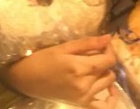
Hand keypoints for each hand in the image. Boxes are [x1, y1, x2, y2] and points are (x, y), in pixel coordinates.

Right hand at [0, 34, 118, 107]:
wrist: (28, 79)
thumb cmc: (42, 59)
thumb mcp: (63, 47)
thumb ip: (87, 43)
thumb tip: (108, 38)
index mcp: (79, 67)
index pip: (108, 59)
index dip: (110, 50)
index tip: (104, 43)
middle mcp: (84, 84)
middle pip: (108, 70)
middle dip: (106, 59)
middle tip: (97, 52)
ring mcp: (84, 97)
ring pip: (108, 83)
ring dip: (106, 73)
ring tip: (97, 66)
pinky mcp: (81, 105)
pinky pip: (105, 107)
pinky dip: (111, 100)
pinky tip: (109, 90)